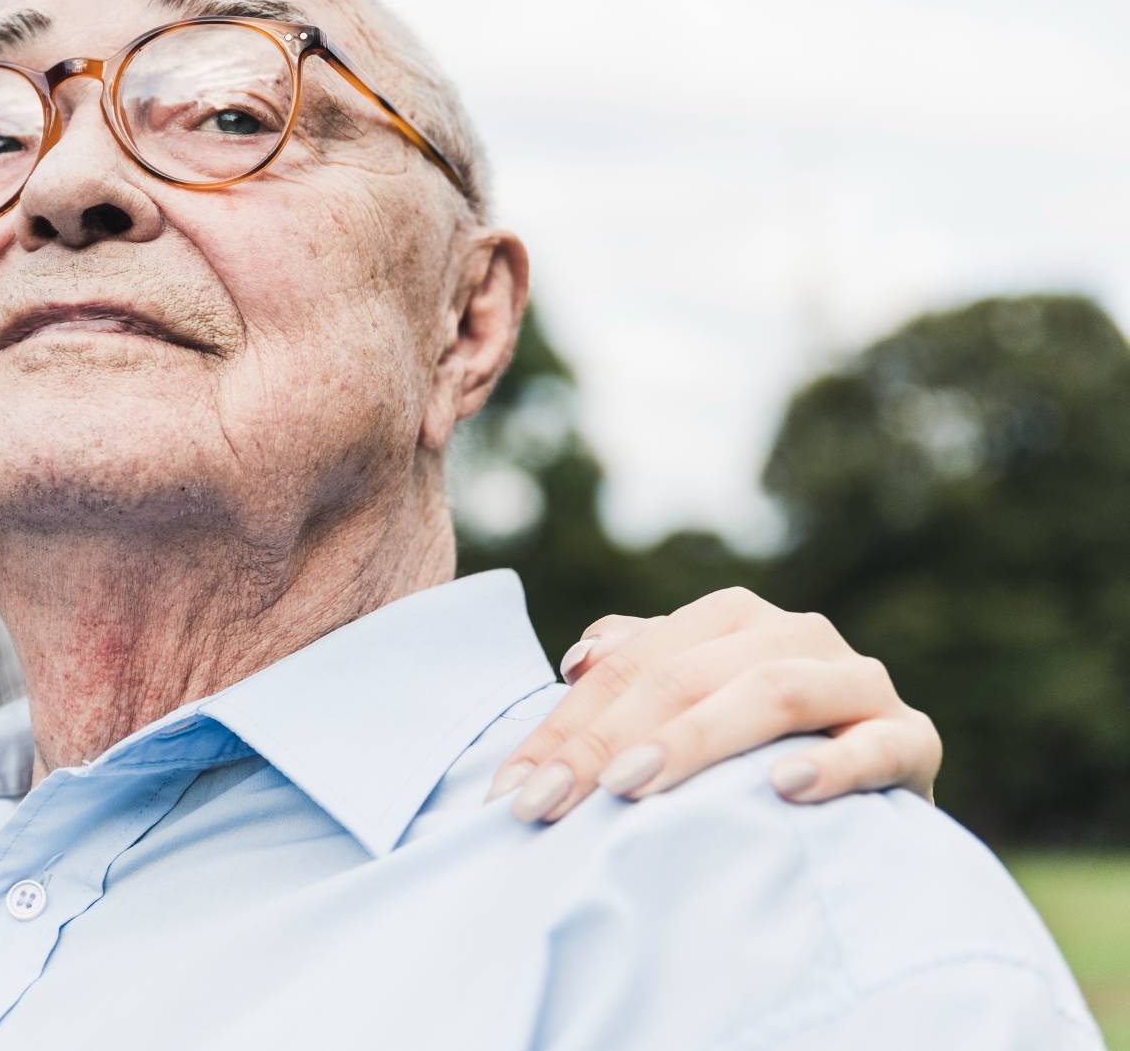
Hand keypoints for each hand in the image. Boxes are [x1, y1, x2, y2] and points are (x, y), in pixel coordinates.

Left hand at [487, 587, 941, 823]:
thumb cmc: (759, 750)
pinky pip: (879, 744)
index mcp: (731, 619)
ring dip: (699, 739)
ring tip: (634, 785)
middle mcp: (795, 635)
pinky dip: (834, 764)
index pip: (629, 664)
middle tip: (550, 803)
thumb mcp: (690, 708)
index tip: (509, 791)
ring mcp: (858, 682)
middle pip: (685, 675)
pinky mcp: (913, 739)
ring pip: (773, 692)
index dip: (562, 726)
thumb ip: (637, 670)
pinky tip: (784, 788)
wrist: (874, 790)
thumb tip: (579, 656)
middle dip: (606, 741)